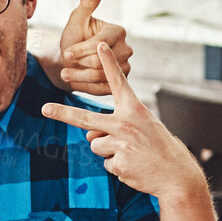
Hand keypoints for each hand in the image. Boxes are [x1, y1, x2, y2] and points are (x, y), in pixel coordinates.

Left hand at [42, 42, 207, 205]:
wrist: (177, 175)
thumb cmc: (160, 148)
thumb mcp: (142, 129)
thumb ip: (115, 127)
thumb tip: (90, 138)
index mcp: (135, 110)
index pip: (119, 83)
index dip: (109, 63)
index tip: (100, 45)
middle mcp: (126, 124)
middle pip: (85, 118)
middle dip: (62, 113)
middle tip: (45, 109)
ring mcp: (121, 144)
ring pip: (96, 145)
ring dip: (108, 152)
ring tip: (132, 155)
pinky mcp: (119, 163)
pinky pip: (106, 164)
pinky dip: (117, 167)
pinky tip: (134, 167)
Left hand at [57, 0, 132, 94]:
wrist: (72, 62)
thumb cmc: (74, 38)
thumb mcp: (77, 20)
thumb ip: (87, 2)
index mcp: (118, 31)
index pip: (100, 43)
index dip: (81, 49)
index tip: (66, 51)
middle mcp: (126, 49)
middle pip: (100, 61)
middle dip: (79, 63)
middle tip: (66, 63)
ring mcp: (125, 67)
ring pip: (101, 76)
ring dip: (79, 76)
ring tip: (66, 73)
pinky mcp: (119, 83)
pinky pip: (102, 89)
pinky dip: (85, 86)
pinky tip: (75, 81)